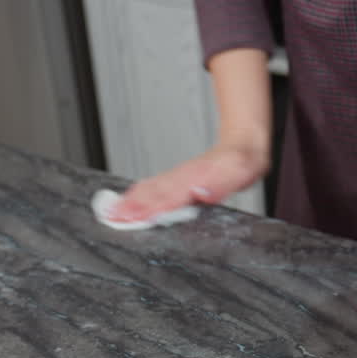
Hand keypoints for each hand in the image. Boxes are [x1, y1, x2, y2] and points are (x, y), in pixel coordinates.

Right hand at [109, 140, 268, 222]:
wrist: (244, 141)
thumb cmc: (245, 159)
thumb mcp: (244, 169)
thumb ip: (223, 183)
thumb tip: (202, 192)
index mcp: (197, 178)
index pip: (169, 197)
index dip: (149, 209)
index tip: (131, 216)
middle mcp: (185, 177)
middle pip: (153, 193)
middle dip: (131, 206)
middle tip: (111, 216)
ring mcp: (180, 176)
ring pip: (151, 189)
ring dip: (131, 200)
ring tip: (112, 210)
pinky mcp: (180, 178)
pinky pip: (156, 185)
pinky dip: (140, 193)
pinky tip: (130, 198)